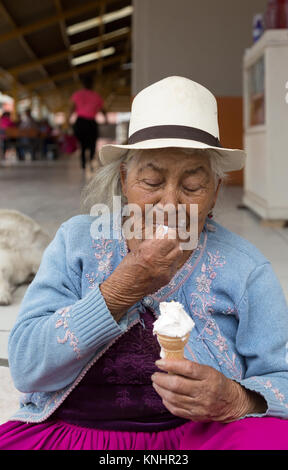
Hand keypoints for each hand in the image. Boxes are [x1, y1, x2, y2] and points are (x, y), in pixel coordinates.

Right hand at [100, 227, 182, 320]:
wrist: (124, 289)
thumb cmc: (126, 268)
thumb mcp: (136, 250)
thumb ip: (151, 242)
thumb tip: (161, 232)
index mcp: (150, 252)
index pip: (170, 237)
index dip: (169, 233)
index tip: (165, 232)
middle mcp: (160, 262)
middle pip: (177, 246)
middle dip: (172, 242)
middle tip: (166, 241)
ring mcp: (166, 272)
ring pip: (178, 256)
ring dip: (173, 251)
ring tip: (165, 252)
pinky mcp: (167, 280)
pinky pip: (175, 266)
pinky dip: (171, 262)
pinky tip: (162, 263)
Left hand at [151, 359, 266, 421]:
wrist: (231, 403)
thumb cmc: (216, 382)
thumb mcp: (207, 370)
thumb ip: (190, 366)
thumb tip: (169, 360)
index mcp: (208, 376)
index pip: (187, 368)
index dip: (170, 364)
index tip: (159, 362)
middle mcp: (204, 391)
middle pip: (177, 385)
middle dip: (161, 379)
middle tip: (154, 375)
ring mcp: (200, 406)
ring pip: (174, 398)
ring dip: (161, 390)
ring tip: (156, 383)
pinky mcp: (196, 416)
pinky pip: (176, 410)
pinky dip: (166, 402)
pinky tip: (163, 396)